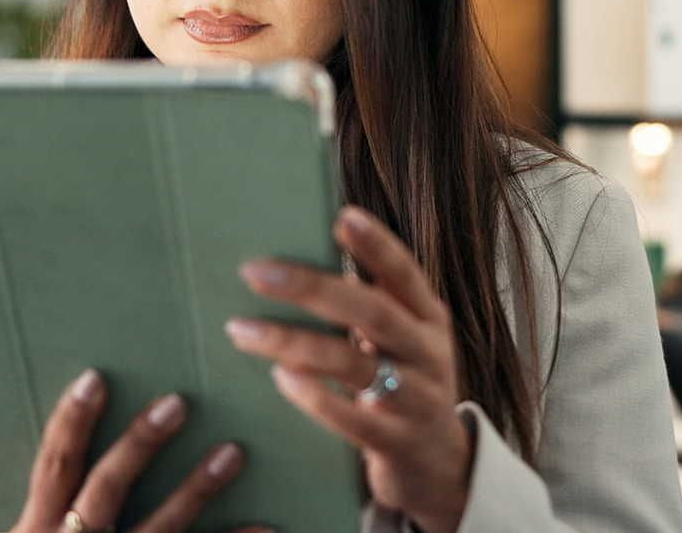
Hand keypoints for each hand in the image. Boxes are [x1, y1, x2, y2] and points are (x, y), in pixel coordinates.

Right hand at [9, 368, 271, 532]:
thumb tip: (77, 457)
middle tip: (178, 403)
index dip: (72, 422)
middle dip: (139, 444)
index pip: (54, 467)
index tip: (96, 377)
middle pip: (105, 488)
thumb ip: (50, 508)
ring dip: (196, 489)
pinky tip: (267, 529)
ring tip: (233, 453)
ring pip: (160, 531)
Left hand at [226, 205, 472, 532]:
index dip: (377, 245)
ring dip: (293, 343)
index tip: (341, 217)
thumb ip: (368, 304)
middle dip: (311, 288)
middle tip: (255, 272)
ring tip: (242, 329)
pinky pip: (353, 420)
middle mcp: (427, 352)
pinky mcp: (396, 442)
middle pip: (372, 312)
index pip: (405, 273)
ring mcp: (415, 399)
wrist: (439, 464)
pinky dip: (315, 397)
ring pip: (354, 364)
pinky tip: (281, 377)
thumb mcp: (401, 339)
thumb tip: (298, 260)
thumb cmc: (404, 383)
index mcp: (428, 317)